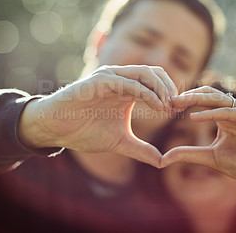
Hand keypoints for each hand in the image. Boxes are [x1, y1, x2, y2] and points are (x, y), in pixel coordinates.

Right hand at [18, 65, 177, 167]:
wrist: (56, 129)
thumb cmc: (83, 130)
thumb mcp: (119, 142)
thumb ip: (141, 149)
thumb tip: (162, 162)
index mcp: (127, 90)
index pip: (156, 81)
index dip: (170, 93)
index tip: (179, 110)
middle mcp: (121, 79)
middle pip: (154, 72)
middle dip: (170, 88)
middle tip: (177, 107)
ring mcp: (110, 78)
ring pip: (144, 73)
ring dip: (161, 88)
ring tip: (169, 106)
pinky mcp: (100, 81)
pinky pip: (128, 82)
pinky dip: (146, 92)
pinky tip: (157, 106)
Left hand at [161, 86, 235, 189]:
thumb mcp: (211, 158)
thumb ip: (189, 154)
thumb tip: (163, 158)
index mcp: (223, 116)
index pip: (201, 101)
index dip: (184, 102)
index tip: (165, 107)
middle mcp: (233, 110)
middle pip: (207, 95)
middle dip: (187, 96)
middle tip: (167, 101)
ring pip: (218, 99)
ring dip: (196, 99)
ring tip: (177, 103)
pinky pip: (230, 112)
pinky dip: (212, 113)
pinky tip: (195, 117)